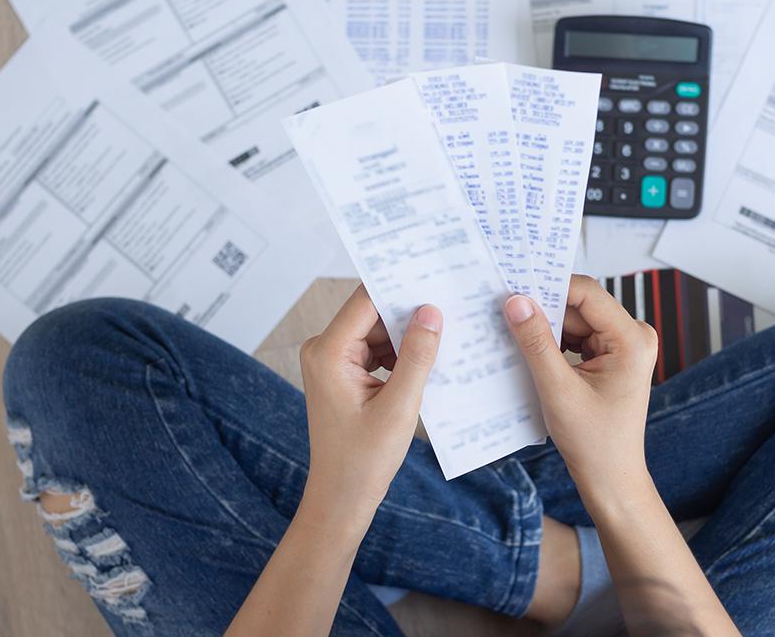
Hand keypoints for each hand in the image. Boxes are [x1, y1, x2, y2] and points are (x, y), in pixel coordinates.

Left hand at [299, 286, 441, 514]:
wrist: (341, 498)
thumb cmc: (363, 460)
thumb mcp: (399, 406)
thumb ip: (417, 356)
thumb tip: (431, 312)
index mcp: (328, 352)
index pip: (367, 301)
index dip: (400, 287)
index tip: (435, 276)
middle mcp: (324, 349)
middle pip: (373, 313)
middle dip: (409, 313)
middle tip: (450, 307)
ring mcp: (332, 360)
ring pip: (378, 331)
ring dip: (408, 336)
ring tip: (445, 337)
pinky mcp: (343, 372)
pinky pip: (376, 349)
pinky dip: (401, 353)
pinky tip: (428, 361)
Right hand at [503, 275, 656, 495]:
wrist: (610, 477)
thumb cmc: (594, 442)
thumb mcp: (558, 389)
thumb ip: (536, 343)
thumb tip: (517, 302)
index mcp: (632, 340)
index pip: (587, 293)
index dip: (549, 287)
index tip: (514, 289)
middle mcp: (633, 336)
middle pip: (579, 306)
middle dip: (544, 310)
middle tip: (506, 313)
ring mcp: (623, 346)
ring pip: (575, 320)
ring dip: (546, 328)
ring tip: (515, 337)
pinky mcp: (611, 356)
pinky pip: (577, 336)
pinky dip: (553, 342)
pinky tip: (531, 352)